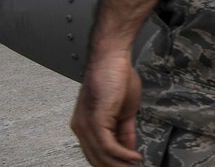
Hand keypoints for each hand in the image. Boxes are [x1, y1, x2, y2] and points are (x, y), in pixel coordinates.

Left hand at [71, 49, 141, 165]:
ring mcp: (86, 125)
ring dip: (120, 165)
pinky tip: (134, 158)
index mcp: (85, 126)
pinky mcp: (96, 120)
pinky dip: (123, 155)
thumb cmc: (116, 77)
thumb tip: (129, 149)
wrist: (111, 58)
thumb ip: (125, 132)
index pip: (95, 154)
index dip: (111, 164)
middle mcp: (81, 128)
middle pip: (96, 159)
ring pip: (102, 156)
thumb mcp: (124, 110)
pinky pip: (108, 146)